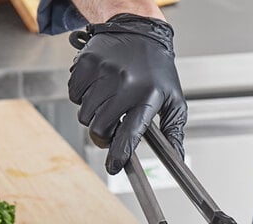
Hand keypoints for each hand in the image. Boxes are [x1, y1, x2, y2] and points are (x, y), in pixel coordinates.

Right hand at [68, 14, 186, 174]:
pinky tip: (97, 88)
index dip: (120, 153)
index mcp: (147, 96)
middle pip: (100, 128)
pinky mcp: (87, 63)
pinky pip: (74, 95)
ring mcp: (104, 73)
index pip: (130, 134)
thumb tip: (177, 157)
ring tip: (108, 102)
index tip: (114, 166)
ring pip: (85, 115)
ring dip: (94, 115)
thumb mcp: (173, 99)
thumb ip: (174, 131)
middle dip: (104, 134)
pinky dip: (82, 97)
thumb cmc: (157, 70)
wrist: (139, 29)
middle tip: (112, 126)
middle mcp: (126, 84)